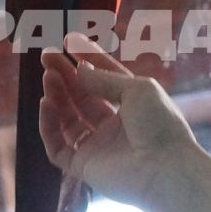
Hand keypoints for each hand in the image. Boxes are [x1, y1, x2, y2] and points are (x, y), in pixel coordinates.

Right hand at [38, 33, 203, 211]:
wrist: (164, 170)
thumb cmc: (160, 125)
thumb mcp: (138, 89)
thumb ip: (104, 79)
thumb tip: (78, 70)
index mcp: (131, 105)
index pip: (104, 78)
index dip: (86, 59)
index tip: (67, 41)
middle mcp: (113, 125)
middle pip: (82, 96)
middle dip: (64, 75)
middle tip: (47, 57)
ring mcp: (97, 146)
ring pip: (67, 119)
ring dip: (56, 97)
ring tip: (47, 77)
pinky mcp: (83, 166)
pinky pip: (57, 146)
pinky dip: (48, 126)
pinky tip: (45, 104)